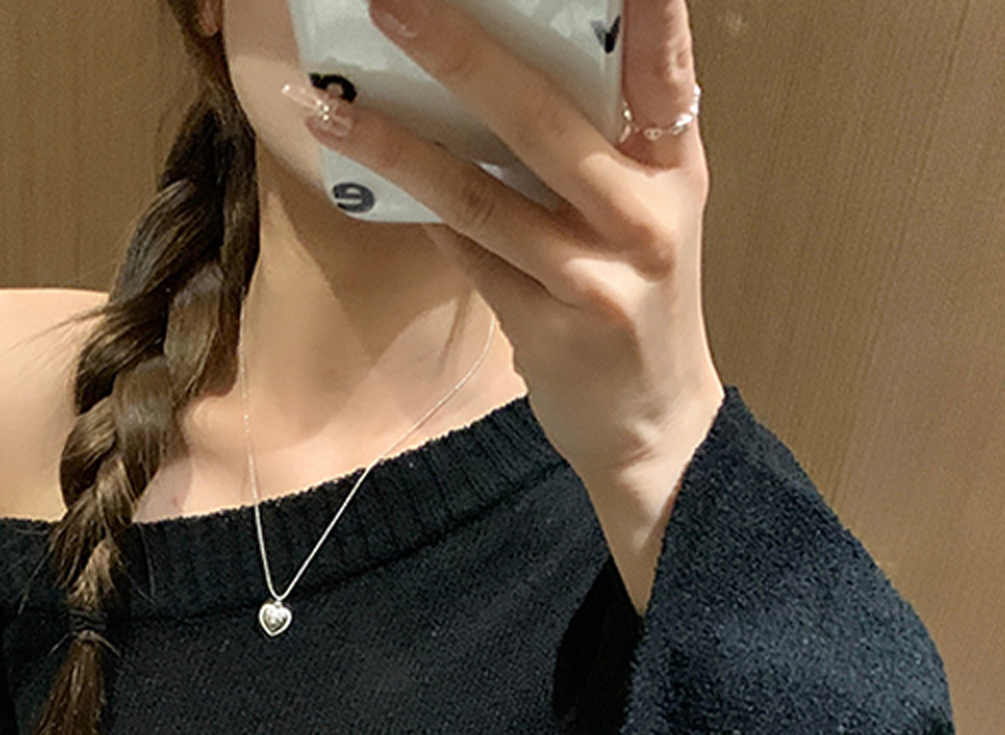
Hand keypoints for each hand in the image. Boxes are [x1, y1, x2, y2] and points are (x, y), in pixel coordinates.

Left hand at [291, 0, 724, 505]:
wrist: (650, 424)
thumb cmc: (636, 300)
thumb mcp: (645, 211)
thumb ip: (601, 144)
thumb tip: (496, 68)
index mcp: (673, 167)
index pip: (664, 68)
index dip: (646, 10)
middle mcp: (642, 216)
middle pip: (542, 121)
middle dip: (461, 54)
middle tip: (393, 4)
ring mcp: (593, 278)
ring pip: (480, 196)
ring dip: (397, 148)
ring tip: (330, 110)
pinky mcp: (548, 330)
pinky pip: (467, 257)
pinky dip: (420, 215)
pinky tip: (367, 177)